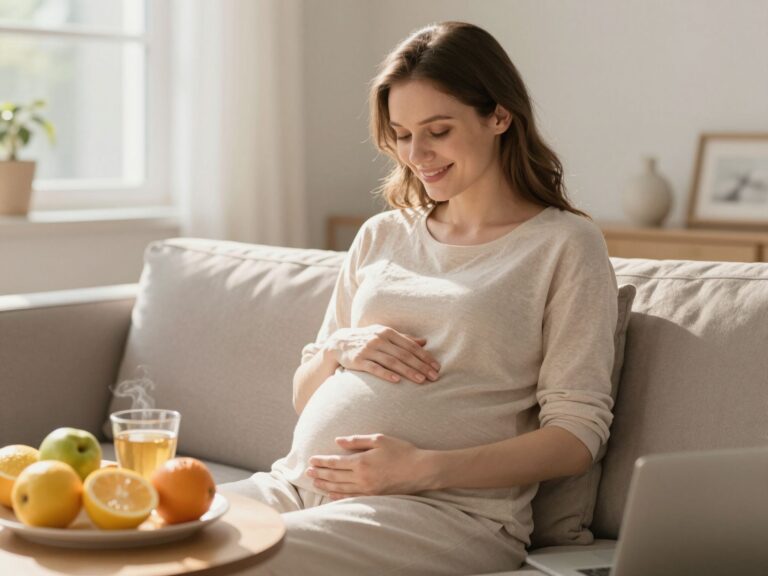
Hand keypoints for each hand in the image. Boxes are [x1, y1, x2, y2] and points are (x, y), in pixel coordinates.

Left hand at [307, 434, 433, 499]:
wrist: (420, 470)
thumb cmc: (401, 451)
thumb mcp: (379, 439)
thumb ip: (357, 441)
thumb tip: (338, 441)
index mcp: (361, 462)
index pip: (335, 463)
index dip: (322, 462)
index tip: (311, 460)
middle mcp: (362, 478)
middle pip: (335, 477)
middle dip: (320, 474)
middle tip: (307, 472)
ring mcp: (367, 489)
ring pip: (341, 489)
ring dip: (326, 486)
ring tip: (315, 483)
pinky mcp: (374, 496)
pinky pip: (352, 498)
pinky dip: (339, 496)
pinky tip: (332, 495)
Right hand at [324, 325, 439, 383]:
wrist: (339, 342)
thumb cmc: (366, 339)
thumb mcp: (384, 334)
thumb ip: (404, 338)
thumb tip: (424, 342)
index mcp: (387, 332)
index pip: (410, 345)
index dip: (425, 356)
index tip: (436, 367)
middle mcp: (378, 339)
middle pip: (404, 354)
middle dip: (420, 366)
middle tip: (434, 376)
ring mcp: (368, 350)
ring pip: (392, 362)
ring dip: (408, 371)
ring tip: (421, 380)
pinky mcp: (358, 361)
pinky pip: (374, 368)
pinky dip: (386, 374)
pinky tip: (397, 381)